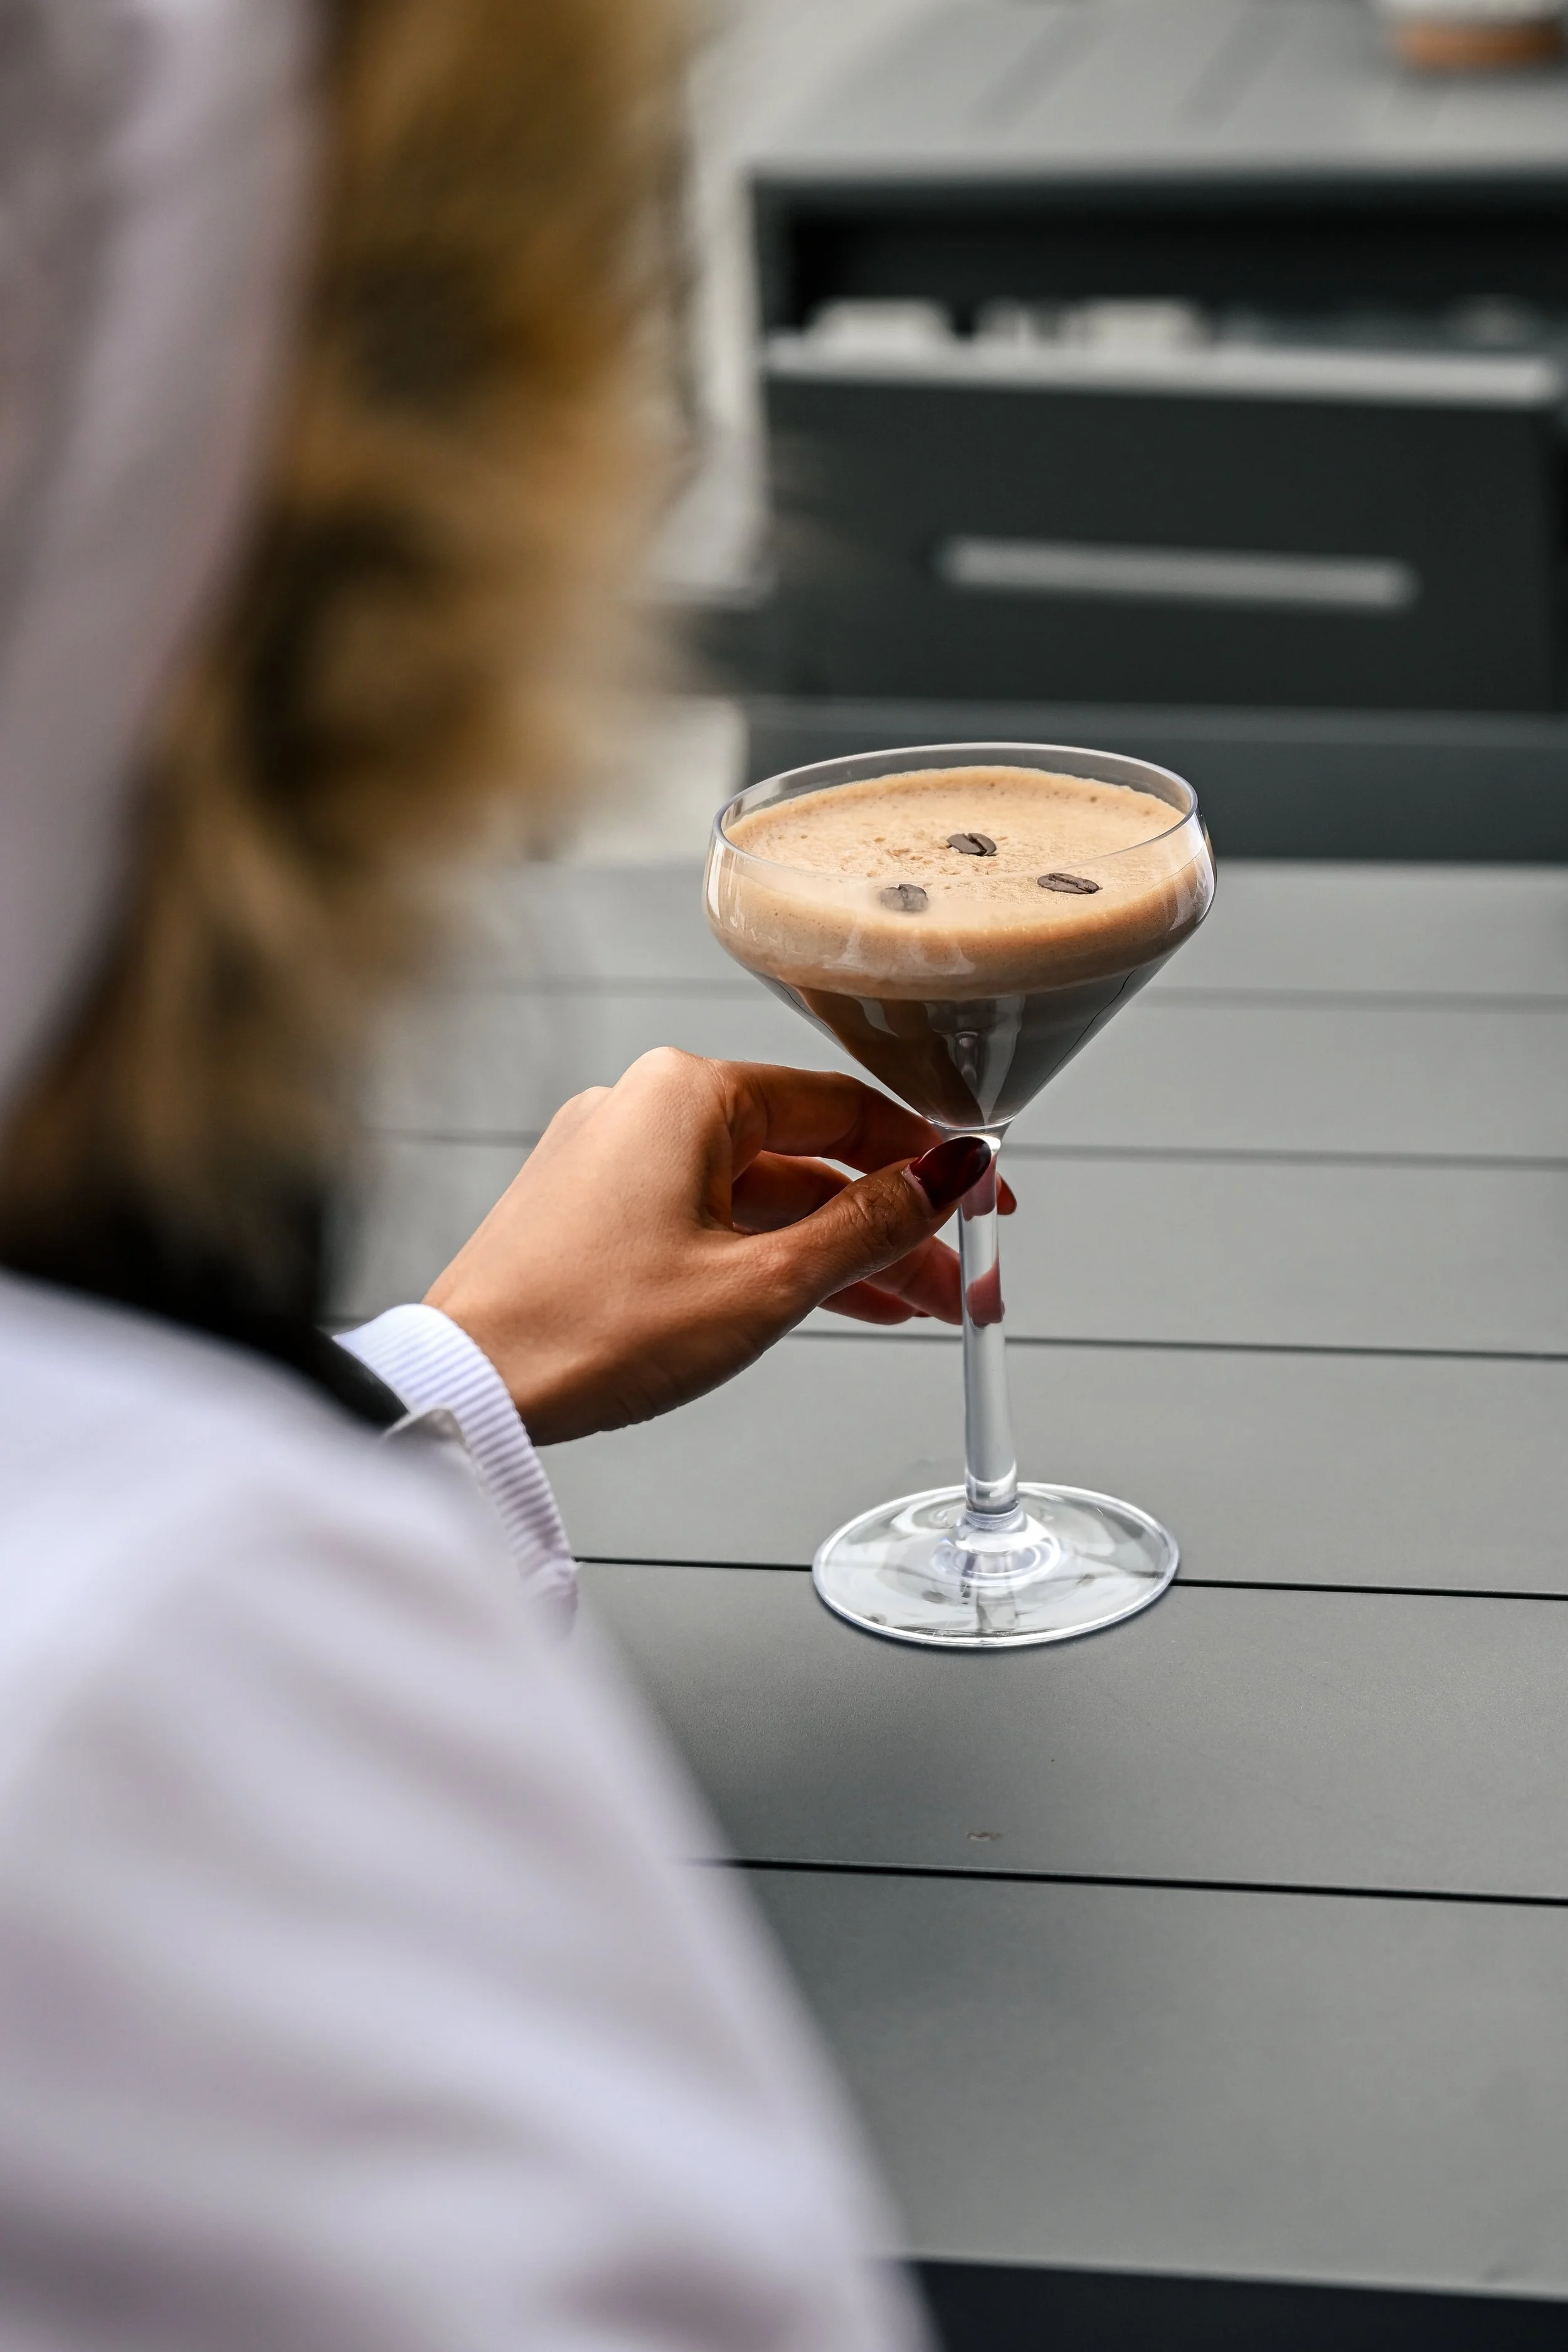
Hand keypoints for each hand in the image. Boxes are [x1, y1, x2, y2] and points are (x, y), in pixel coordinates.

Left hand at [424, 1049, 1011, 1444]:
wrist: (467, 1384)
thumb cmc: (587, 1331)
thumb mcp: (763, 1285)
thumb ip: (869, 1227)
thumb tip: (949, 1177)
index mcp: (687, 1095)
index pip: (845, 1108)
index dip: (927, 1159)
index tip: (983, 1198)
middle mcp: (647, 1107)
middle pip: (809, 1157)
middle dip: (891, 1226)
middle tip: (960, 1282)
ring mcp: (616, 1159)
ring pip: (763, 1197)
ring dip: (839, 1251)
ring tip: (914, 1310)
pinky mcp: (596, 1211)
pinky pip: (713, 1219)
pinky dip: (773, 1258)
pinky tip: (830, 1300)